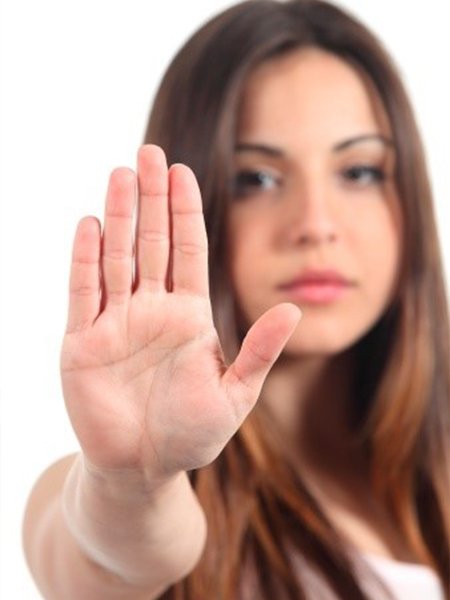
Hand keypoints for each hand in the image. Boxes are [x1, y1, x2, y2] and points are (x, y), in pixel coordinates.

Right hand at [60, 145, 300, 481]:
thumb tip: (296, 310)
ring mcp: (115, 322)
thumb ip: (259, 351)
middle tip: (150, 153)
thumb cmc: (190, 434)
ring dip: (117, 216)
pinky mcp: (82, 341)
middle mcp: (152, 310)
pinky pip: (83, 292)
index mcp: (188, 316)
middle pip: (150, 242)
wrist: (142, 468)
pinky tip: (89, 224)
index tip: (183, 171)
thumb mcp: (234, 394)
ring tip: (120, 174)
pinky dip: (84, 258)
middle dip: (150, 199)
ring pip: (116, 257)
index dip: (185, 212)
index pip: (188, 251)